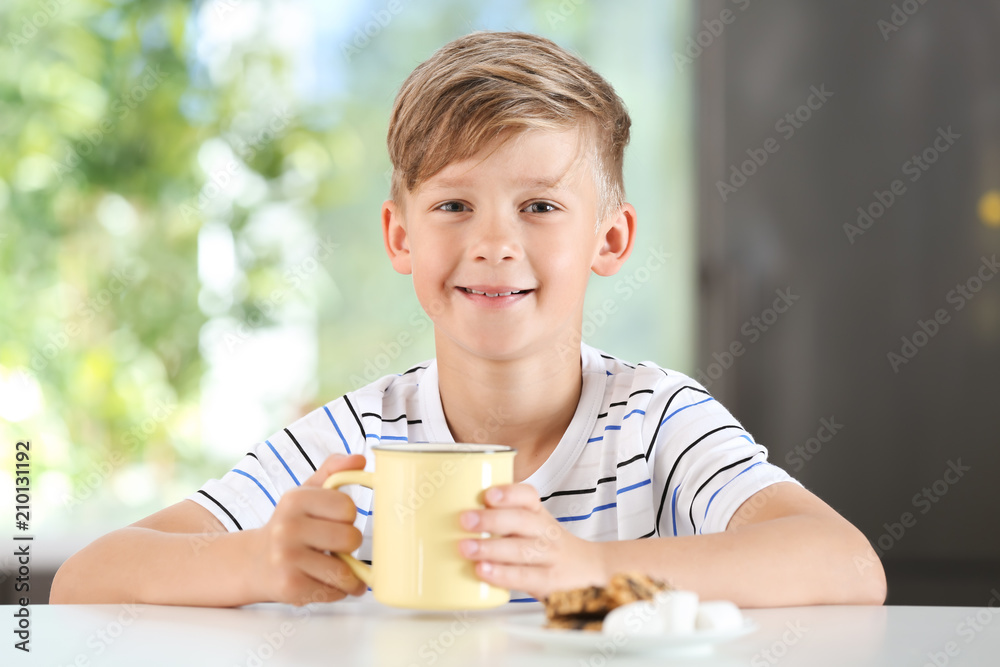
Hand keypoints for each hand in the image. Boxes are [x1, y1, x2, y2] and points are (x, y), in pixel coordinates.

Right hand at [248, 454, 368, 604]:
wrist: (253, 562)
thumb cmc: (290, 525)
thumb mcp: (306, 493)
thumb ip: (333, 471)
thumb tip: (360, 459)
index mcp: (295, 500)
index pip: (347, 507)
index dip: (347, 516)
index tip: (336, 520)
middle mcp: (287, 528)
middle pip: (350, 538)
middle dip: (349, 545)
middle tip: (335, 545)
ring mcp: (287, 559)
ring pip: (345, 571)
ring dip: (348, 574)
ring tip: (335, 566)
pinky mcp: (290, 587)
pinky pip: (334, 592)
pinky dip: (337, 591)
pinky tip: (324, 581)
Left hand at [458, 483, 605, 598]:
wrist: (589, 570)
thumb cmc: (547, 545)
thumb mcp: (531, 526)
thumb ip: (501, 519)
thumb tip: (447, 515)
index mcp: (538, 513)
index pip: (528, 496)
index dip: (509, 493)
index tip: (489, 494)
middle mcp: (545, 531)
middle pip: (521, 521)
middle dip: (491, 519)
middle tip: (464, 519)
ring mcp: (549, 557)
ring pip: (521, 550)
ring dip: (491, 548)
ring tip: (465, 547)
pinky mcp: (548, 582)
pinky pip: (525, 577)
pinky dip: (502, 574)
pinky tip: (483, 571)